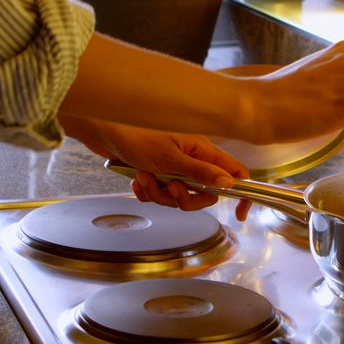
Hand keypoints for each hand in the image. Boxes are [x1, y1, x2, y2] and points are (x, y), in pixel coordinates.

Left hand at [60, 116, 251, 218]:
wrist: (102, 130)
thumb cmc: (136, 135)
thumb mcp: (171, 158)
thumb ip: (201, 172)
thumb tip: (229, 184)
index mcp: (203, 151)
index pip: (235, 173)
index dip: (241, 193)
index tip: (240, 213)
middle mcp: (192, 159)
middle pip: (205, 193)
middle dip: (185, 198)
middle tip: (171, 189)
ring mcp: (174, 167)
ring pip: (178, 196)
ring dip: (159, 193)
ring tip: (143, 176)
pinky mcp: (156, 173)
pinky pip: (160, 194)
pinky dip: (147, 191)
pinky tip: (135, 180)